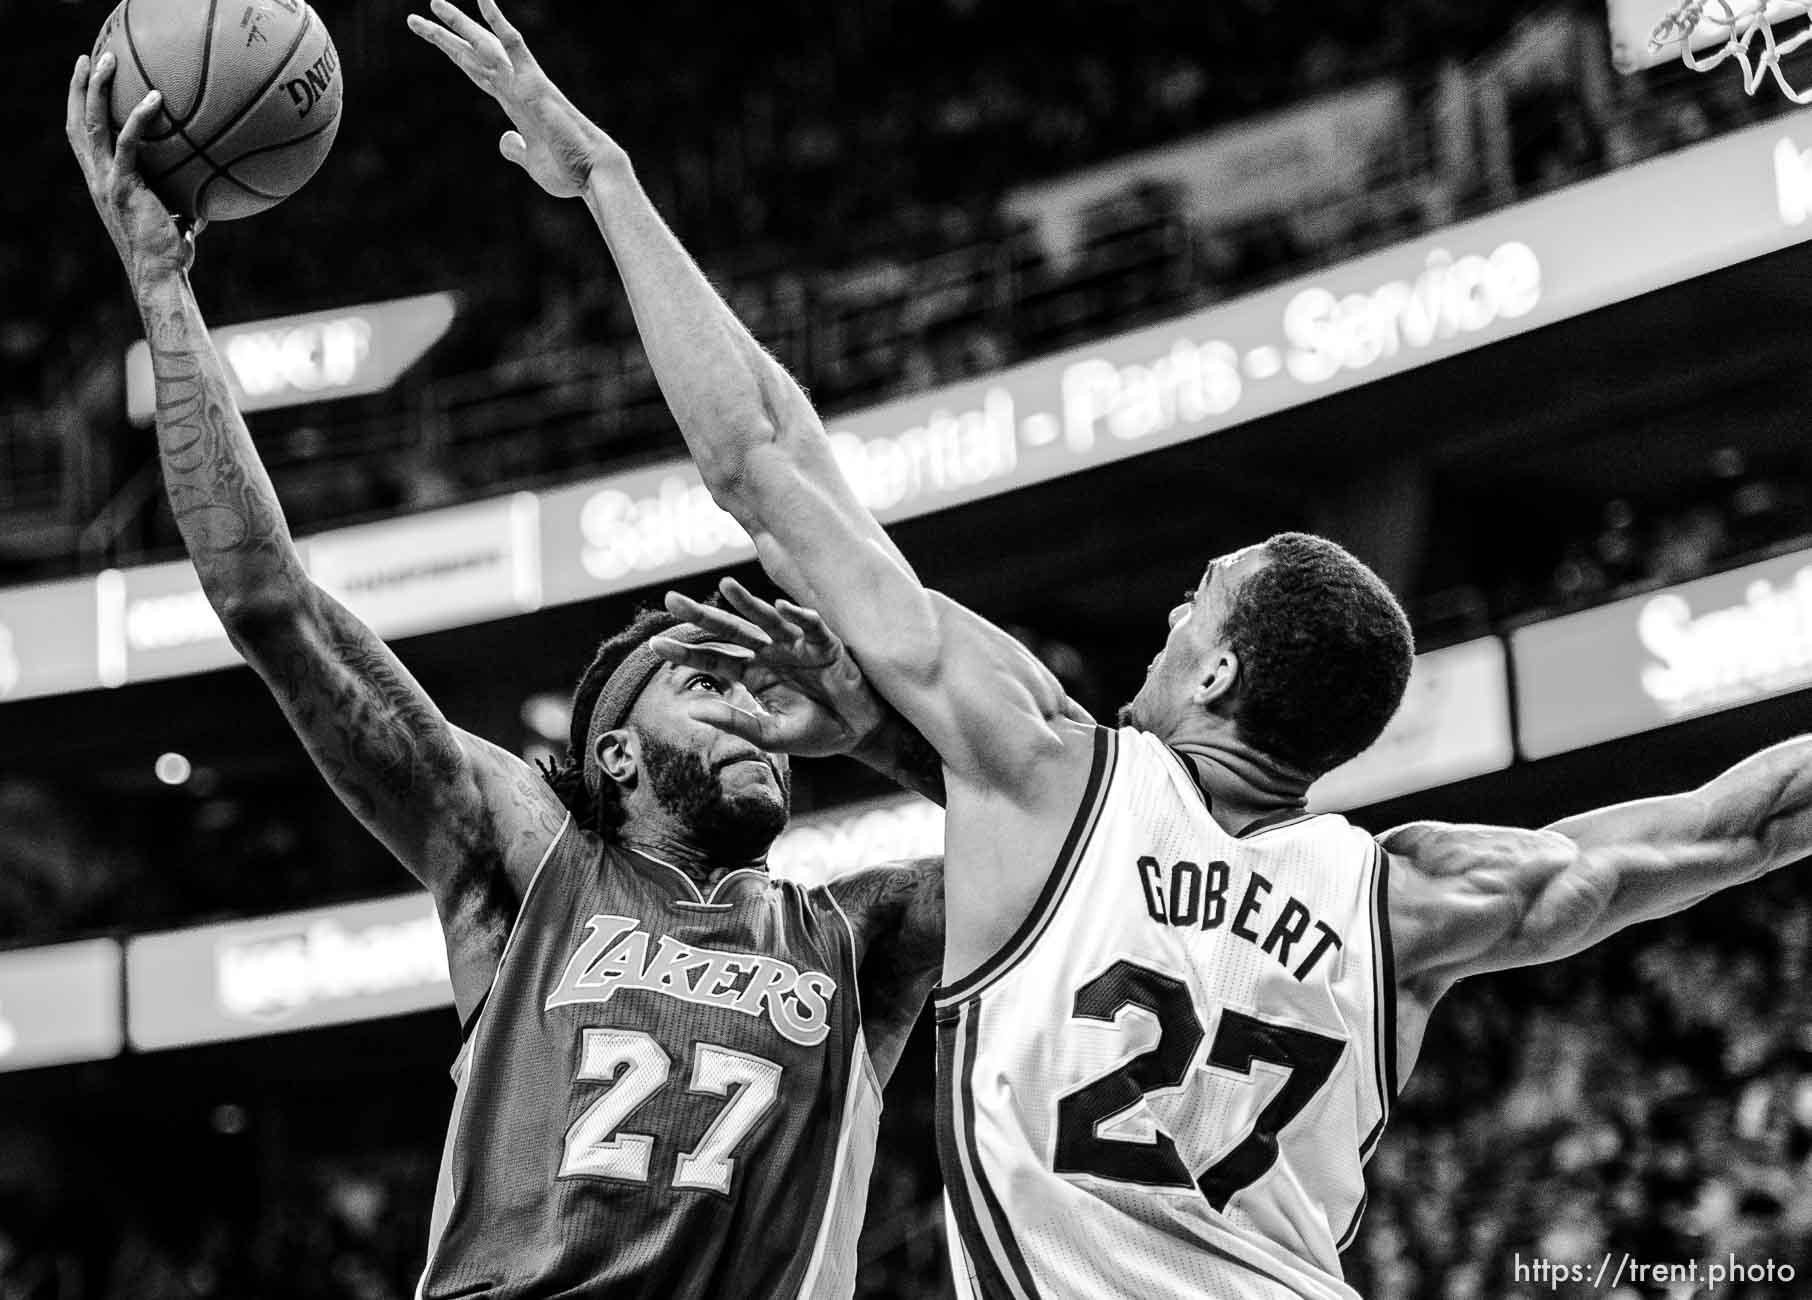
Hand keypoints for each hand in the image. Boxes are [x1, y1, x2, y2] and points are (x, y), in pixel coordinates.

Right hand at [65, 52, 202, 287]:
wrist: (161, 274)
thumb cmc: (171, 255)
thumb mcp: (177, 223)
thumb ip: (184, 205)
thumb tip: (208, 200)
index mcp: (104, 182)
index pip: (83, 138)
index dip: (80, 108)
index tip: (87, 82)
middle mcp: (97, 178)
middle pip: (77, 122)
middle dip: (78, 87)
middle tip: (89, 57)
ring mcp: (106, 180)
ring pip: (91, 123)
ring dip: (95, 88)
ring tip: (108, 59)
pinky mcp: (123, 186)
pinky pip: (128, 142)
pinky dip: (138, 117)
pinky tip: (156, 98)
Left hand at [408, 0, 623, 197]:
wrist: (592, 172)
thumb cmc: (568, 169)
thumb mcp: (531, 162)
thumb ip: (515, 148)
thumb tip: (505, 140)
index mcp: (513, 103)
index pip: (475, 71)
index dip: (453, 53)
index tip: (432, 36)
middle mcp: (515, 87)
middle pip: (472, 55)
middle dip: (444, 36)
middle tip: (414, 19)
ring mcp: (524, 82)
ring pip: (484, 46)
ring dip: (459, 24)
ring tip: (435, 1)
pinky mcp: (534, 82)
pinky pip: (514, 45)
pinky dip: (499, 22)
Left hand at [650, 578, 888, 758]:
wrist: (858, 733)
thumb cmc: (815, 732)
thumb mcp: (769, 735)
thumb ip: (734, 722)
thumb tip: (691, 710)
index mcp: (752, 674)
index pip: (713, 659)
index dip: (686, 651)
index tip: (654, 645)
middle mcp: (769, 653)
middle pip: (730, 630)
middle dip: (702, 614)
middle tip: (671, 598)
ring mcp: (796, 646)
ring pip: (767, 620)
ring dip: (748, 603)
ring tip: (726, 586)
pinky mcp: (826, 645)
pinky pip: (810, 627)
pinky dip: (798, 617)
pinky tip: (781, 607)